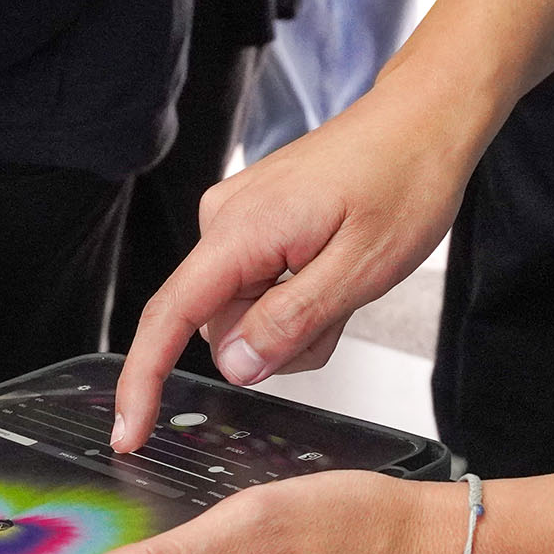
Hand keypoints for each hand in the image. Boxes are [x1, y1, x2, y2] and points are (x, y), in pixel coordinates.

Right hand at [110, 76, 481, 450]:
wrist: (424, 120)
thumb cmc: (405, 178)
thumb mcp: (361, 268)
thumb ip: (292, 322)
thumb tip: (234, 365)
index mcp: (241, 230)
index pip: (167, 318)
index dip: (143, 382)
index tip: (128, 434)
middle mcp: (223, 221)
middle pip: (218, 329)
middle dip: (275, 343)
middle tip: (340, 309)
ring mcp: (235, 221)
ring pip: (242, 316)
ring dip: (292, 322)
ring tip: (344, 281)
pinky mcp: (252, 224)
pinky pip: (256, 290)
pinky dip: (294, 298)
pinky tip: (331, 268)